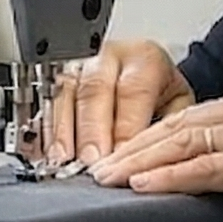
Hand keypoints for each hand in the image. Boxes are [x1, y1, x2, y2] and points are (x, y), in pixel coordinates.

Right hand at [45, 40, 193, 168]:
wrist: (143, 74)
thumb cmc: (159, 92)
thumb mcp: (178, 106)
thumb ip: (166, 129)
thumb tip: (151, 158)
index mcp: (143, 59)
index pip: (132, 91)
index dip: (124, 127)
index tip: (119, 158)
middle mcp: (107, 57)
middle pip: (93, 90)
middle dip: (90, 132)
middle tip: (91, 164)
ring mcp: (77, 65)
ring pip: (64, 93)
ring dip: (62, 132)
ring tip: (63, 161)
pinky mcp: (54, 77)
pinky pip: (44, 102)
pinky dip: (45, 130)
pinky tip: (47, 151)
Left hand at [86, 79, 222, 219]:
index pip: (192, 115)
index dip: (152, 135)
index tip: (124, 153)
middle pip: (177, 124)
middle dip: (133, 148)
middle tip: (97, 169)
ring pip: (184, 142)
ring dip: (140, 163)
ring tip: (107, 180)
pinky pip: (209, 167)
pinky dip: (172, 177)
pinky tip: (144, 187)